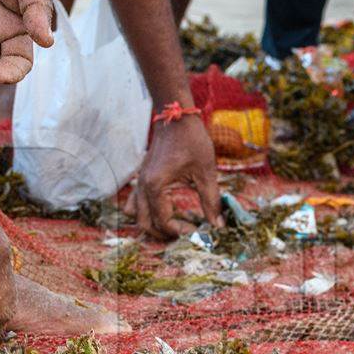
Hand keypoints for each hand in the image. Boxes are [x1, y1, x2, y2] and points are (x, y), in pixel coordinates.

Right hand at [124, 114, 223, 237]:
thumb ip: (211, 200)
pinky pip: (135, 203)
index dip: (179, 232)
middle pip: (144, 224)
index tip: (197, 233)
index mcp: (156, 185)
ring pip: (136, 215)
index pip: (163, 221)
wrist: (176, 116)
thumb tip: (218, 225)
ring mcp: (140, 182)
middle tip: (183, 237)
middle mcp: (143, 186)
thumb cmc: (192, 140)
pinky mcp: (142, 178)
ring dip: (151, 226)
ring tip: (171, 228)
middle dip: (162, 235)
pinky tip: (163, 211)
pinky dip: (145, 213)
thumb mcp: (205, 171)